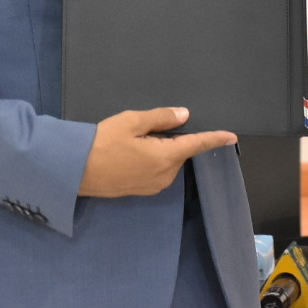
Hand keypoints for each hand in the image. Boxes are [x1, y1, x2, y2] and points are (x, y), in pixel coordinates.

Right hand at [78, 107, 236, 197]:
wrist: (75, 171)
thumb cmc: (103, 142)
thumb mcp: (132, 122)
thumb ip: (161, 119)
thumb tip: (184, 116)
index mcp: (166, 157)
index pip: (197, 145)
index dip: (215, 139)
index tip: (232, 137)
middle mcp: (164, 175)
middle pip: (179, 153)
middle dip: (171, 140)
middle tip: (144, 130)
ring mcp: (152, 186)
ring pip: (167, 163)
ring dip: (160, 151)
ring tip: (132, 142)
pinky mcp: (141, 191)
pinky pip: (156, 172)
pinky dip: (151, 161)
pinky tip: (130, 154)